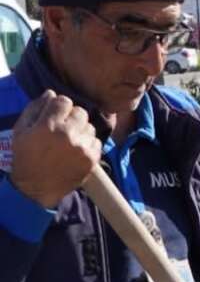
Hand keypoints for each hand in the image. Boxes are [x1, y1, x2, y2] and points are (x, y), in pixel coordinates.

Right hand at [9, 91, 100, 208]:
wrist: (36, 187)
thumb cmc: (25, 156)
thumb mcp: (21, 130)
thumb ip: (35, 108)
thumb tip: (51, 93)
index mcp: (48, 126)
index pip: (64, 101)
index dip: (59, 106)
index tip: (55, 113)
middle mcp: (68, 135)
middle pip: (80, 111)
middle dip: (71, 116)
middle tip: (62, 127)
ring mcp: (82, 148)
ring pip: (90, 126)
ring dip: (81, 130)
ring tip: (69, 140)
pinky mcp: (91, 159)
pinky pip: (97, 141)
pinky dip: (88, 143)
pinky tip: (76, 149)